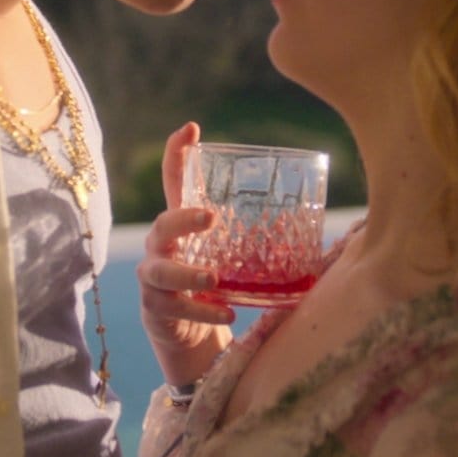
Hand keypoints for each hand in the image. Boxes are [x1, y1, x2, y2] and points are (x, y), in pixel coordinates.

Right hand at [136, 122, 234, 385]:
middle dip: (183, 219)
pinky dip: (203, 311)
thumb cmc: (208, 275)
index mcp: (179, 222)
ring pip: (161, 272)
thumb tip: (303, 206)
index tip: (191, 129)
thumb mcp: (228, 248)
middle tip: (211, 218)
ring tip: (214, 277)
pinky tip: (228, 311)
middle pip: (162, 225)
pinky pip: (176, 308)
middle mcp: (160, 246)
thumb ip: (254, 227)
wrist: (184, 327)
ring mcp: (153, 278)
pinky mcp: (157, 309)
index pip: (173, 181)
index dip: (178, 154)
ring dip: (188, 274)